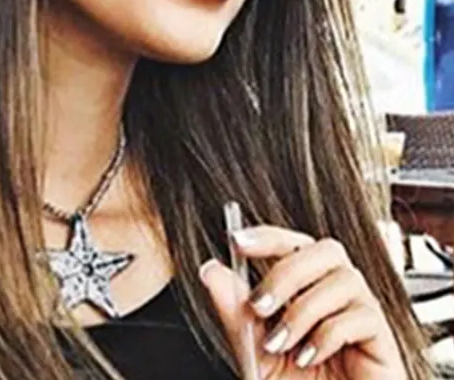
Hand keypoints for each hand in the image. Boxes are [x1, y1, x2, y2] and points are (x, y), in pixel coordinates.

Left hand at [200, 226, 405, 378]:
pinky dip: (326, 335)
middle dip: (285, 273)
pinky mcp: (383, 339)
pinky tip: (310, 357)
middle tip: (258, 306)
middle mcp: (336, 294)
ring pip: (342, 278)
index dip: (266, 236)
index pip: (292, 244)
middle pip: (322, 249)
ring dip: (302, 309)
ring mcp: (362, 313)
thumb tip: (210, 271)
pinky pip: (360, 316)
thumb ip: (236, 313)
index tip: (237, 242)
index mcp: (306, 289)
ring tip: (283, 343)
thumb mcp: (257, 354)